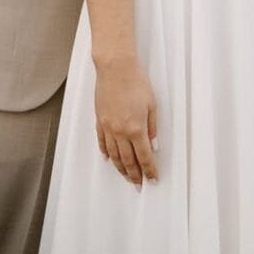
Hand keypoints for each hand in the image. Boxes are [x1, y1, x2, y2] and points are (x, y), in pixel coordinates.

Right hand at [94, 57, 157, 186]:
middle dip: (134, 175)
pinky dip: (106, 153)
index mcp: (136, 128)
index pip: (144, 156)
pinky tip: (109, 159)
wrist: (115, 68)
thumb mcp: (151, 104)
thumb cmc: (136, 82)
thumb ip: (152, 127)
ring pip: (114, 155)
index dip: (149, 170)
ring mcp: (108, 127)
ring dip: (120, 168)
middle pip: (128, 160)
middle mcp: (121, 131)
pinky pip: (102, 142)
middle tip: (138, 184)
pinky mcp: (100, 120)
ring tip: (126, 176)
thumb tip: (153, 145)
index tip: (152, 179)